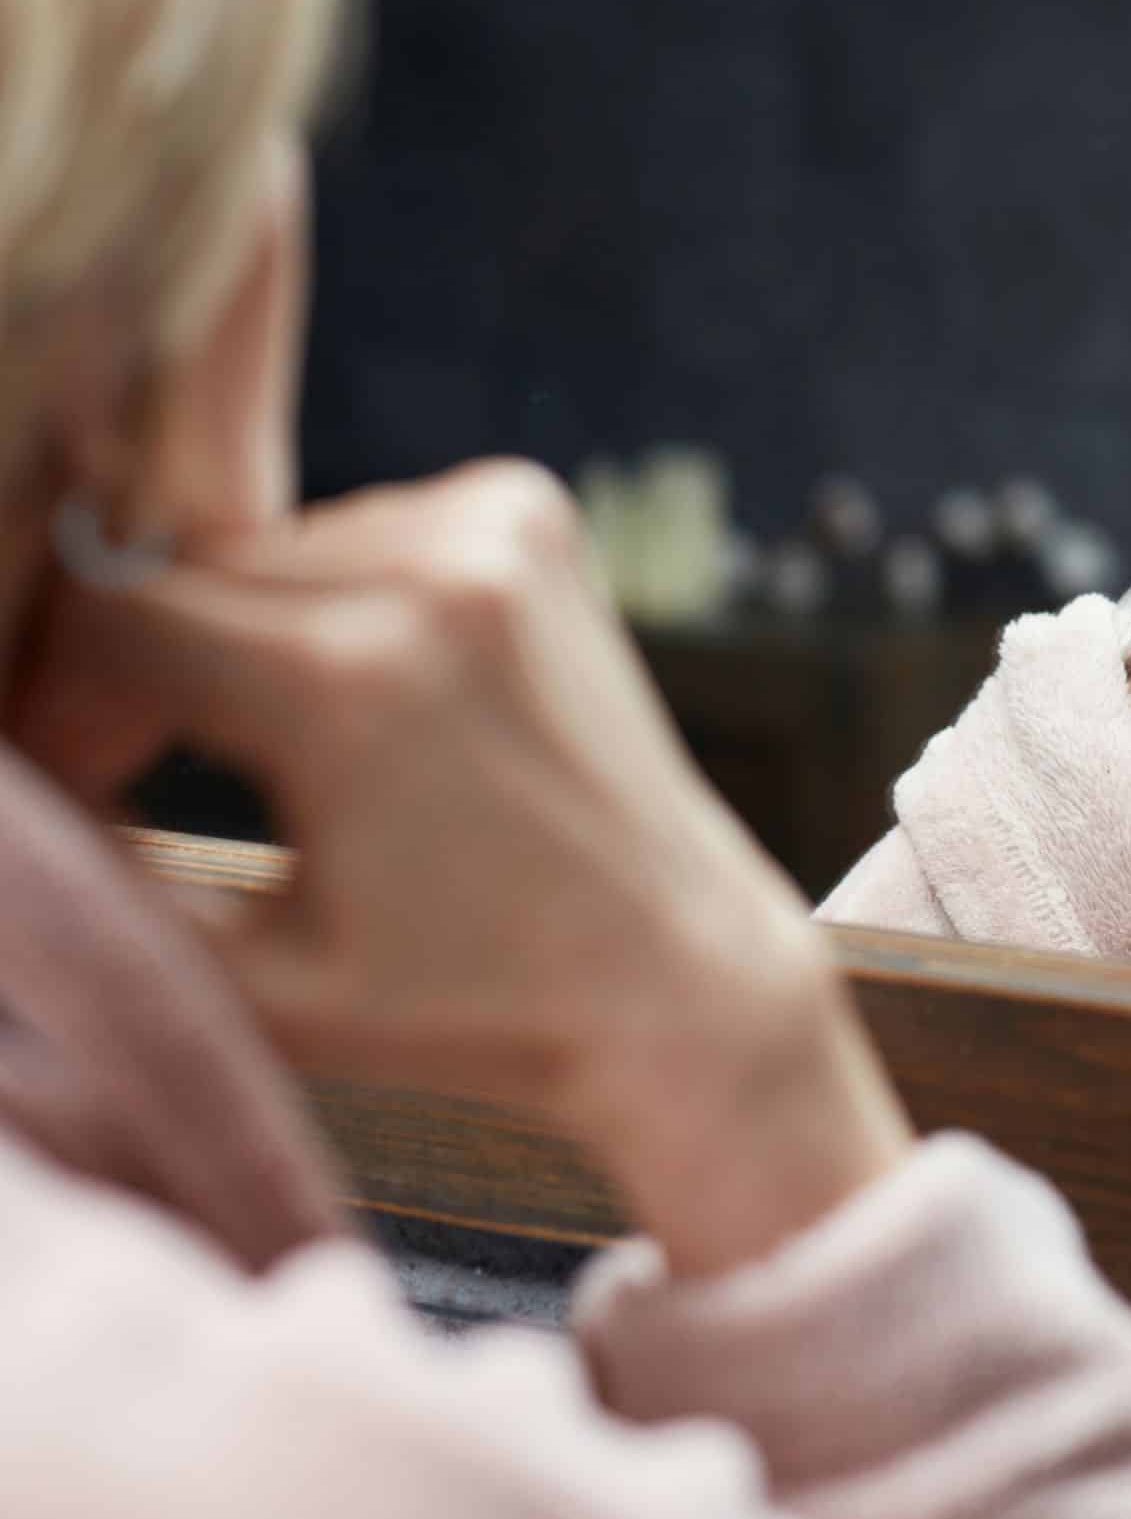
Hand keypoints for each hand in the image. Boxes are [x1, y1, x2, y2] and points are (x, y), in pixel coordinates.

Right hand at [9, 460, 910, 1271]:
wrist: (676, 969)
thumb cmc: (465, 1004)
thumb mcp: (249, 979)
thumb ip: (95, 876)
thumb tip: (18, 802)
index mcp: (351, 678)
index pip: (105, 619)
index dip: (61, 707)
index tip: (82, 786)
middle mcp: (434, 572)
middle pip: (180, 576)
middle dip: (134, 674)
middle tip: (138, 775)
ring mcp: (497, 526)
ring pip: (266, 548)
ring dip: (235, 635)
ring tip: (267, 752)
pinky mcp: (533, 514)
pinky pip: (360, 531)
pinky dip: (332, 599)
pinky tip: (367, 697)